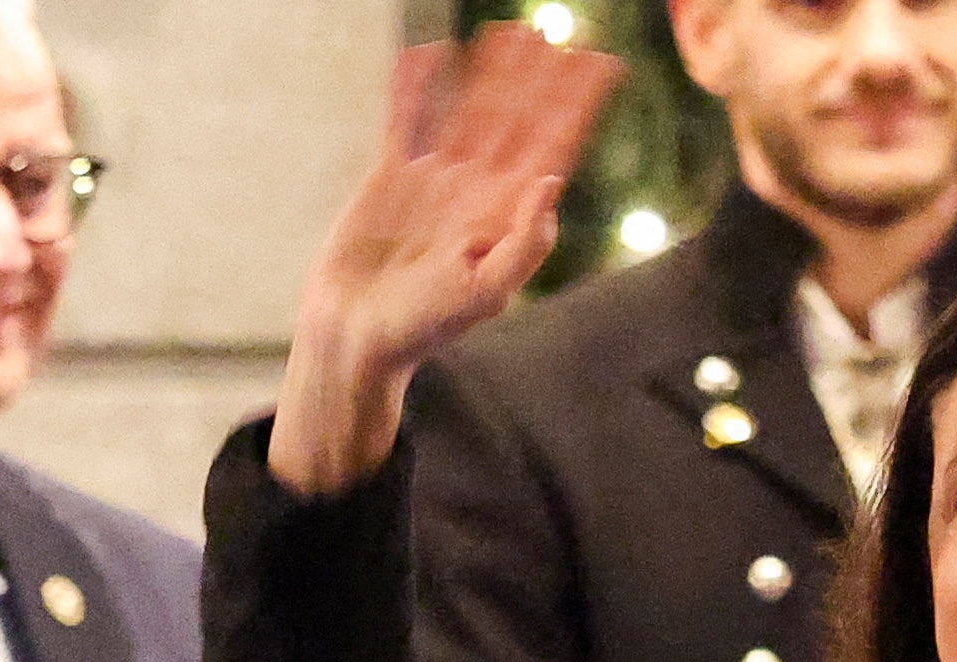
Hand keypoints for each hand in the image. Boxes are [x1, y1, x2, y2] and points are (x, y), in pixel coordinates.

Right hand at [267, 28, 620, 495]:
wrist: (357, 335)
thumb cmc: (422, 327)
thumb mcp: (485, 293)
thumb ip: (524, 244)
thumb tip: (551, 182)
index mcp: (504, 215)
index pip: (549, 147)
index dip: (575, 106)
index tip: (600, 65)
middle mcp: (475, 191)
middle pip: (515, 119)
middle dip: (537, 78)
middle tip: (556, 32)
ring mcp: (434, 180)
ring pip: (470, 110)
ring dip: (491, 72)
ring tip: (509, 30)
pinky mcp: (390, 176)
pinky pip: (408, 118)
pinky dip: (416, 86)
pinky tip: (431, 53)